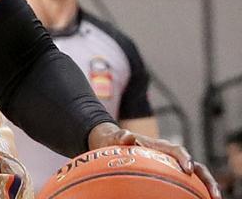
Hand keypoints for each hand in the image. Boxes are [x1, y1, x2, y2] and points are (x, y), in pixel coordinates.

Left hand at [88, 122, 221, 198]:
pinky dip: (196, 192)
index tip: (187, 169)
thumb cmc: (116, 142)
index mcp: (160, 146)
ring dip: (206, 188)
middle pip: (195, 166)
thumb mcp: (114, 138)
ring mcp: (174, 167)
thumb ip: (120, 137)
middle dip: (207, 179)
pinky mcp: (173, 175)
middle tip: (214, 195)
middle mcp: (172, 156)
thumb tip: (127, 136)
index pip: (177, 150)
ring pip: (196, 177)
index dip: (184, 158)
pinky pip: (187, 185)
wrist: (116, 144)